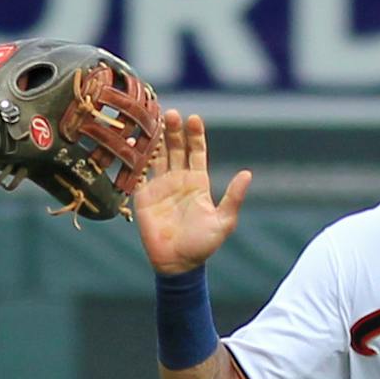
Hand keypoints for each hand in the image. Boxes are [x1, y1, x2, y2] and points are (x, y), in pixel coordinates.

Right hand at [135, 111, 250, 273]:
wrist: (177, 264)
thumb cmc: (203, 245)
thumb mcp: (224, 221)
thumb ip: (234, 198)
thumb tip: (248, 174)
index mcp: (198, 182)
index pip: (196, 151)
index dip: (195, 135)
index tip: (193, 119)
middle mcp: (178, 180)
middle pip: (175, 148)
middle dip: (173, 130)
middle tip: (171, 114)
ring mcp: (159, 187)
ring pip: (156, 156)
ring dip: (154, 139)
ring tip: (152, 120)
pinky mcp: (142, 197)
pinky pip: (138, 173)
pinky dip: (134, 158)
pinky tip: (132, 142)